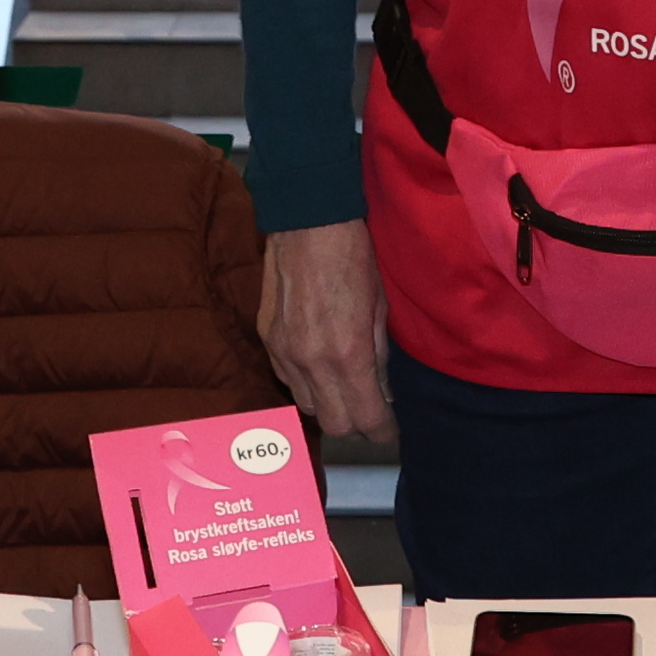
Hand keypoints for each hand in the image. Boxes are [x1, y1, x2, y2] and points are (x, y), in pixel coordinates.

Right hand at [259, 218, 392, 444]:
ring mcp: (283, 353)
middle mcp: (311, 362)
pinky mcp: (266, 340)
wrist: (306, 222)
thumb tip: (381, 391)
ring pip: (306, 406)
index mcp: (347, 354)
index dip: (381, 432)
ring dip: (328, 406)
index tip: (389, 433)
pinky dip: (305, 384)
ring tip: (344, 391)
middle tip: (370, 415)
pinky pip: (286, 380)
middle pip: (333, 424)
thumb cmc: (353, 257)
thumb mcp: (380, 307)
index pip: (365, 417)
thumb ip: (378, 356)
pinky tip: (318, 369)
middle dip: (355, 426)